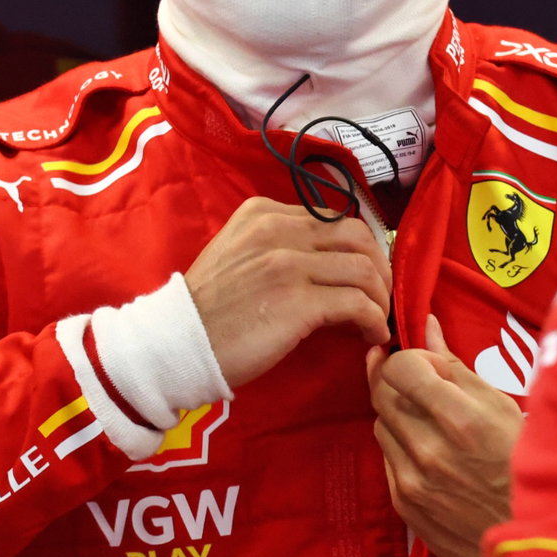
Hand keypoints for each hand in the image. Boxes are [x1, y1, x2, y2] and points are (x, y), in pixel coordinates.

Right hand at [185, 197, 390, 388]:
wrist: (177, 343)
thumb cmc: (207, 308)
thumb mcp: (237, 253)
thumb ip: (276, 244)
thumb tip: (326, 261)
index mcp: (264, 213)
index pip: (332, 219)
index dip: (357, 246)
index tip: (363, 271)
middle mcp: (279, 230)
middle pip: (357, 236)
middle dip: (378, 265)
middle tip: (380, 293)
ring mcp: (290, 264)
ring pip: (364, 268)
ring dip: (380, 296)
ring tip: (377, 317)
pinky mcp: (299, 302)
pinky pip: (357, 304)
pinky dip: (374, 320)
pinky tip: (372, 334)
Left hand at [366, 315, 523, 556]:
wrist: (530, 537)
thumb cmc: (524, 464)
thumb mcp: (501, 407)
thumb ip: (455, 366)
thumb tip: (426, 326)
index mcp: (460, 420)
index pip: (400, 368)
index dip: (408, 357)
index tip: (425, 363)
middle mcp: (429, 451)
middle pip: (382, 394)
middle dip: (397, 380)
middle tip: (417, 380)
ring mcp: (412, 482)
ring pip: (381, 426)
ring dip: (398, 415)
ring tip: (430, 420)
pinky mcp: (404, 506)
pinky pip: (387, 460)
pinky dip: (401, 448)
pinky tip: (428, 451)